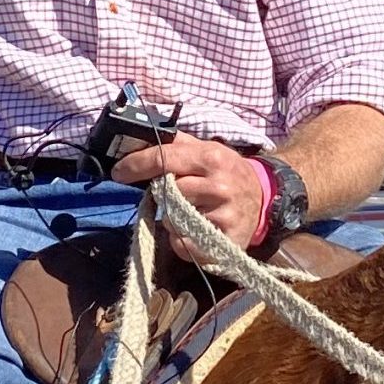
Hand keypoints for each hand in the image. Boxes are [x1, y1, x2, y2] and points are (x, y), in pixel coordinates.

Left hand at [111, 133, 262, 262]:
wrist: (265, 197)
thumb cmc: (227, 172)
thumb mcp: (206, 149)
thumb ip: (175, 144)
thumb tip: (137, 138)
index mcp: (212, 157)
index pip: (163, 159)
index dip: (135, 165)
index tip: (119, 172)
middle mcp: (220, 186)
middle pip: (167, 193)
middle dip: (164, 195)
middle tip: (176, 195)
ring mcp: (224, 215)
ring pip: (173, 220)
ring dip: (173, 218)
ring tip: (190, 212)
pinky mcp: (226, 242)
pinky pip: (184, 245)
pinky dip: (181, 241)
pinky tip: (194, 232)